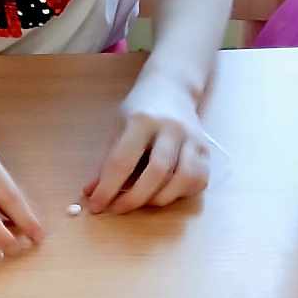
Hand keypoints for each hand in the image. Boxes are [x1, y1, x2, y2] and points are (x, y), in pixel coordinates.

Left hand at [85, 70, 211, 214]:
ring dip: (159, 199)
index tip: (96, 206)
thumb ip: (106, 162)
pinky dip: (181, 193)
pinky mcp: (206, 149)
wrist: (172, 88)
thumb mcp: (118, 128)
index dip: (107, 189)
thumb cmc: (139, 111)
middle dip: (134, 199)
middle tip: (117, 209)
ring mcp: (192, 138)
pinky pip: (198, 180)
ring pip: (182, 179)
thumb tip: (91, 194)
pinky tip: (165, 192)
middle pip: (156, 173)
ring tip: (142, 201)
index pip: (122, 161)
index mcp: (142, 120)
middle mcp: (171, 128)